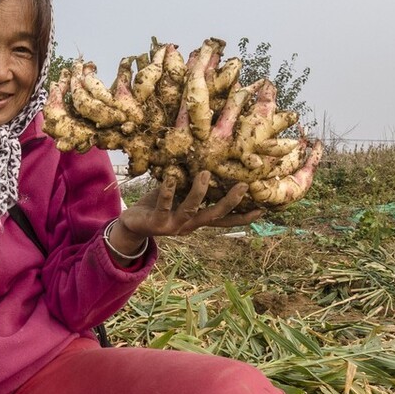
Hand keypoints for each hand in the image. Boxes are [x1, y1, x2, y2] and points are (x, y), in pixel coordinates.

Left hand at [117, 169, 262, 242]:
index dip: (242, 216)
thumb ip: (193, 188)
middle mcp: (189, 225)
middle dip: (229, 202)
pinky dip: (168, 191)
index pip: (224, 219)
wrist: (131, 227)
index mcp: (197, 220)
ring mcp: (173, 225)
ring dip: (199, 193)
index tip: (263, 209)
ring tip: (205, 173)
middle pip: (214, 216)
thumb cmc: (157, 207)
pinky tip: (171, 178)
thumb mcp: (179, 198)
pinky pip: (164, 205)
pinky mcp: (156, 222)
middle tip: (244, 186)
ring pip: (191, 210)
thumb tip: (211, 167)